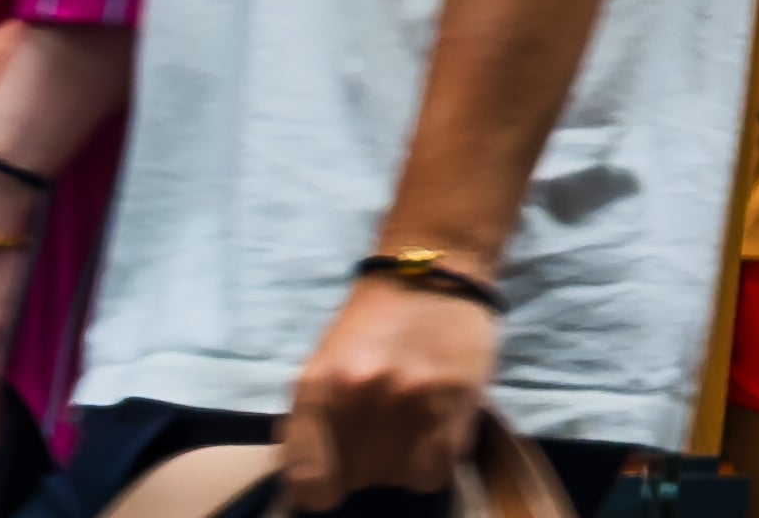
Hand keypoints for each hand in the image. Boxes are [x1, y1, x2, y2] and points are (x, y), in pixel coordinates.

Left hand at [280, 268, 496, 503]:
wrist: (433, 268)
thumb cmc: (375, 321)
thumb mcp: (326, 366)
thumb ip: (316, 422)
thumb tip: (321, 482)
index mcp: (315, 389)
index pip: (306, 482)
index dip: (320, 490)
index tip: (334, 481)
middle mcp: (355, 399)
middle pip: (356, 480)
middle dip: (367, 466)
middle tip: (382, 433)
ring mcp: (405, 401)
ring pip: (396, 478)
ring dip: (403, 463)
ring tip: (411, 424)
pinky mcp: (451, 401)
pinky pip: (433, 472)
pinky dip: (434, 464)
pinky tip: (436, 434)